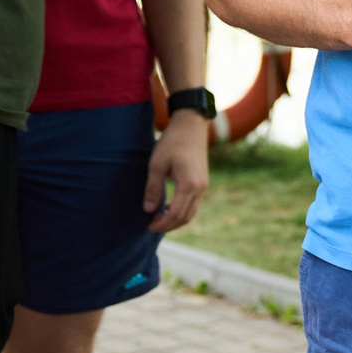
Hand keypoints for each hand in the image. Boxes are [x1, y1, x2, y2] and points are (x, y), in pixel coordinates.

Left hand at [145, 110, 211, 232]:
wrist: (191, 125)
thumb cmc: (172, 142)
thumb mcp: (157, 164)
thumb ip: (153, 188)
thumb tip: (148, 210)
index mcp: (189, 185)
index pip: (175, 214)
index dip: (162, 224)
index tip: (148, 226)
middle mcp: (200, 188)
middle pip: (185, 217)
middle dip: (168, 225)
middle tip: (151, 225)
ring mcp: (203, 186)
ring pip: (191, 212)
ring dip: (175, 219)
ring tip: (159, 218)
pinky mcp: (202, 182)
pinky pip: (193, 203)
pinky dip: (181, 210)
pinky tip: (168, 207)